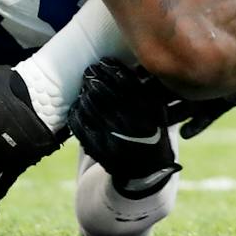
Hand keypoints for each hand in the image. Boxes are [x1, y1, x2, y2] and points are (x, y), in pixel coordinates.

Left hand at [70, 60, 180, 198]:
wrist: (148, 172)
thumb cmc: (153, 133)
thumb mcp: (160, 112)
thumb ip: (147, 91)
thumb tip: (133, 64)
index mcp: (151, 113)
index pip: (127, 85)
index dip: (112, 71)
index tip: (104, 62)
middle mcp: (135, 127)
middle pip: (107, 96)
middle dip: (95, 80)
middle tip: (89, 70)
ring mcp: (117, 141)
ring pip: (93, 111)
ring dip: (85, 96)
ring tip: (84, 85)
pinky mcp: (102, 153)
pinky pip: (83, 131)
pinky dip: (76, 117)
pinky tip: (76, 107)